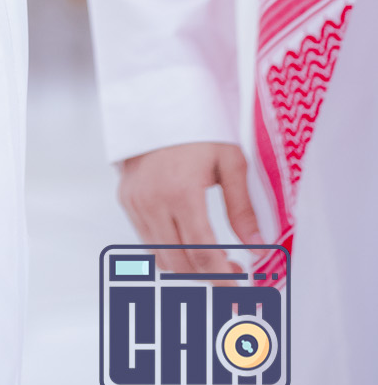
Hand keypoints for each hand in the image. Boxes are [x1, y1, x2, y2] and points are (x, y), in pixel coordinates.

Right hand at [118, 141, 263, 273]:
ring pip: (160, 258)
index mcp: (182, 192)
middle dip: (207, 277)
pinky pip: (147, 241)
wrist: (157, 102)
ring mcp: (136, 202)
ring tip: (212, 257)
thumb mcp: (230, 162)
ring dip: (187, 267)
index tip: (239, 282)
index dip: (223, 277)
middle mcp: (153, 201)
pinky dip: (168, 250)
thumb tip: (257, 248)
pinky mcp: (127, 200)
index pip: (203, 254)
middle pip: (180, 264)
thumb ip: (243, 209)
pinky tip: (188, 239)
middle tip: (231, 271)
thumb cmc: (197, 127)